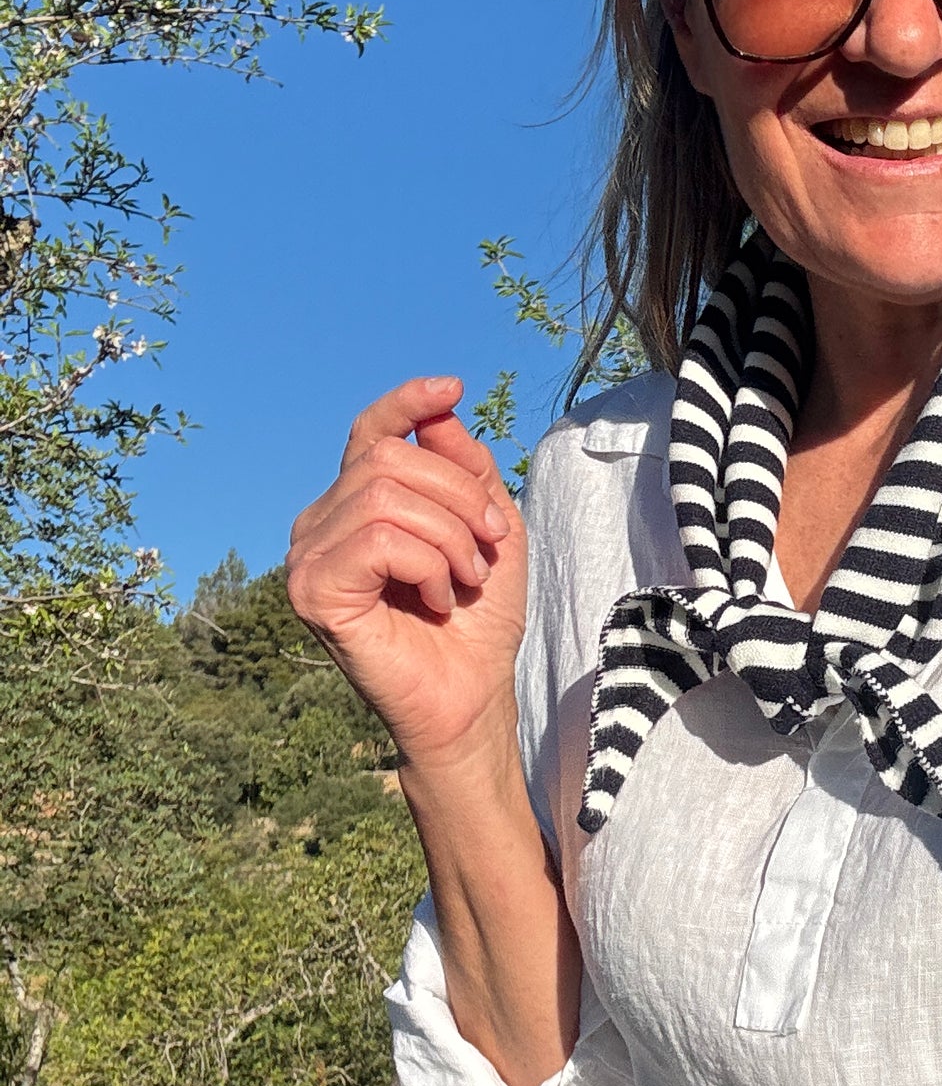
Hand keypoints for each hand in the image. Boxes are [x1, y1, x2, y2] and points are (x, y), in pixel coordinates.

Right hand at [287, 376, 524, 769]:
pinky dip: (427, 566)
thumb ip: (467, 470)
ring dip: (450, 538)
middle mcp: (322, 523)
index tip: (453, 387)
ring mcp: (307, 556)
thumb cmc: (476, 623)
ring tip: (464, 581)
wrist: (470, 697)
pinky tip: (437, 601)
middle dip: (459, 497)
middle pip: (391, 459)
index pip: (371, 433)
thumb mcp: (490, 531)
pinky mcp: (310, 590)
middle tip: (487, 549)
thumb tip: (440, 413)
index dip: (407, 402)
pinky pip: (378, 539)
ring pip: (387, 498)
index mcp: (358, 505)